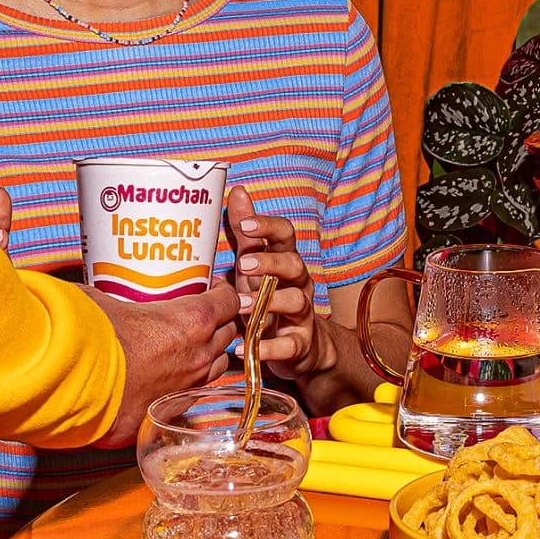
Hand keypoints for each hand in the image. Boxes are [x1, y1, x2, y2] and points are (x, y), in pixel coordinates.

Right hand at [90, 281, 240, 447]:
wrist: (78, 387)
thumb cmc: (94, 337)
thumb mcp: (103, 298)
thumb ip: (109, 291)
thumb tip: (97, 290)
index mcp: (193, 320)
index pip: (229, 300)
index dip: (222, 291)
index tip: (209, 286)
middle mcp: (200, 354)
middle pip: (227, 334)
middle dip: (217, 321)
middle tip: (196, 312)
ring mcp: (189, 386)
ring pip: (215, 365)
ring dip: (207, 352)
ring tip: (185, 343)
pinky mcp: (171, 410)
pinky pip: (190, 392)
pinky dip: (186, 381)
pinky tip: (167, 372)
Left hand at [228, 185, 328, 381]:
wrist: (298, 347)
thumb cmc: (269, 297)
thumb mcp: (255, 263)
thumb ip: (246, 232)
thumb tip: (237, 191)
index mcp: (286, 260)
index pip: (285, 234)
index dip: (267, 226)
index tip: (244, 224)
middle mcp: (299, 284)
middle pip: (294, 264)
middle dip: (271, 262)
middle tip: (244, 265)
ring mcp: (302, 315)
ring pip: (296, 301)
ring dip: (268, 303)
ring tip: (241, 306)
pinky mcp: (300, 345)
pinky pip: (289, 345)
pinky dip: (268, 347)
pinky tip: (245, 346)